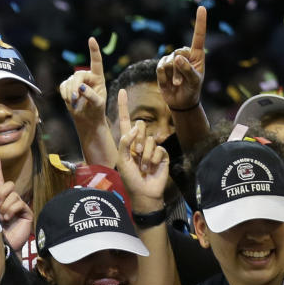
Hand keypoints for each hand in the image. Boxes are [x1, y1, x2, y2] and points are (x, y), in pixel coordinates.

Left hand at [0, 156, 32, 251]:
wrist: (2, 247)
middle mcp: (10, 201)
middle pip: (9, 185)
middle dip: (1, 192)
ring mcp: (19, 206)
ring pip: (13, 194)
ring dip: (5, 206)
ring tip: (2, 217)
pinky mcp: (27, 212)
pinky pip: (19, 203)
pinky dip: (12, 209)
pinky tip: (8, 218)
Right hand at [57, 36, 106, 128]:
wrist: (87, 119)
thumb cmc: (96, 111)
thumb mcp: (97, 104)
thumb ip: (91, 95)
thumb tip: (81, 87)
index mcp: (99, 78)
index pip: (97, 62)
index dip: (94, 50)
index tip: (91, 40)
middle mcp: (88, 77)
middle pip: (78, 75)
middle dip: (75, 87)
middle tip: (74, 99)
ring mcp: (77, 81)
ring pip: (69, 81)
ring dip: (70, 93)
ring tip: (74, 102)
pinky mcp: (68, 86)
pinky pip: (63, 86)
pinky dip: (64, 94)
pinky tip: (69, 100)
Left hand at [116, 89, 168, 212]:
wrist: (144, 193)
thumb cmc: (129, 178)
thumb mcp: (122, 160)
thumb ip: (126, 142)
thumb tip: (137, 125)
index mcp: (126, 143)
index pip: (125, 121)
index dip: (123, 106)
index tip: (122, 91)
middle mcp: (139, 143)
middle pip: (140, 127)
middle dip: (138, 142)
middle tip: (136, 158)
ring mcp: (151, 148)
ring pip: (150, 139)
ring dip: (145, 155)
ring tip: (143, 167)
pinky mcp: (161, 154)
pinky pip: (159, 149)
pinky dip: (154, 159)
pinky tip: (152, 168)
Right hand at [156, 6, 205, 111]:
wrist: (180, 102)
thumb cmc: (192, 90)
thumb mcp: (194, 81)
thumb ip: (187, 69)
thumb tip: (176, 58)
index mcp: (197, 55)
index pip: (198, 36)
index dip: (200, 22)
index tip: (201, 7)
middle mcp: (184, 55)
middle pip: (178, 52)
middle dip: (179, 68)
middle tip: (181, 81)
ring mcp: (172, 60)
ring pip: (168, 61)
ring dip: (172, 75)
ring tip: (176, 83)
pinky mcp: (162, 67)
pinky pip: (160, 67)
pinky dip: (163, 76)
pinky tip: (168, 82)